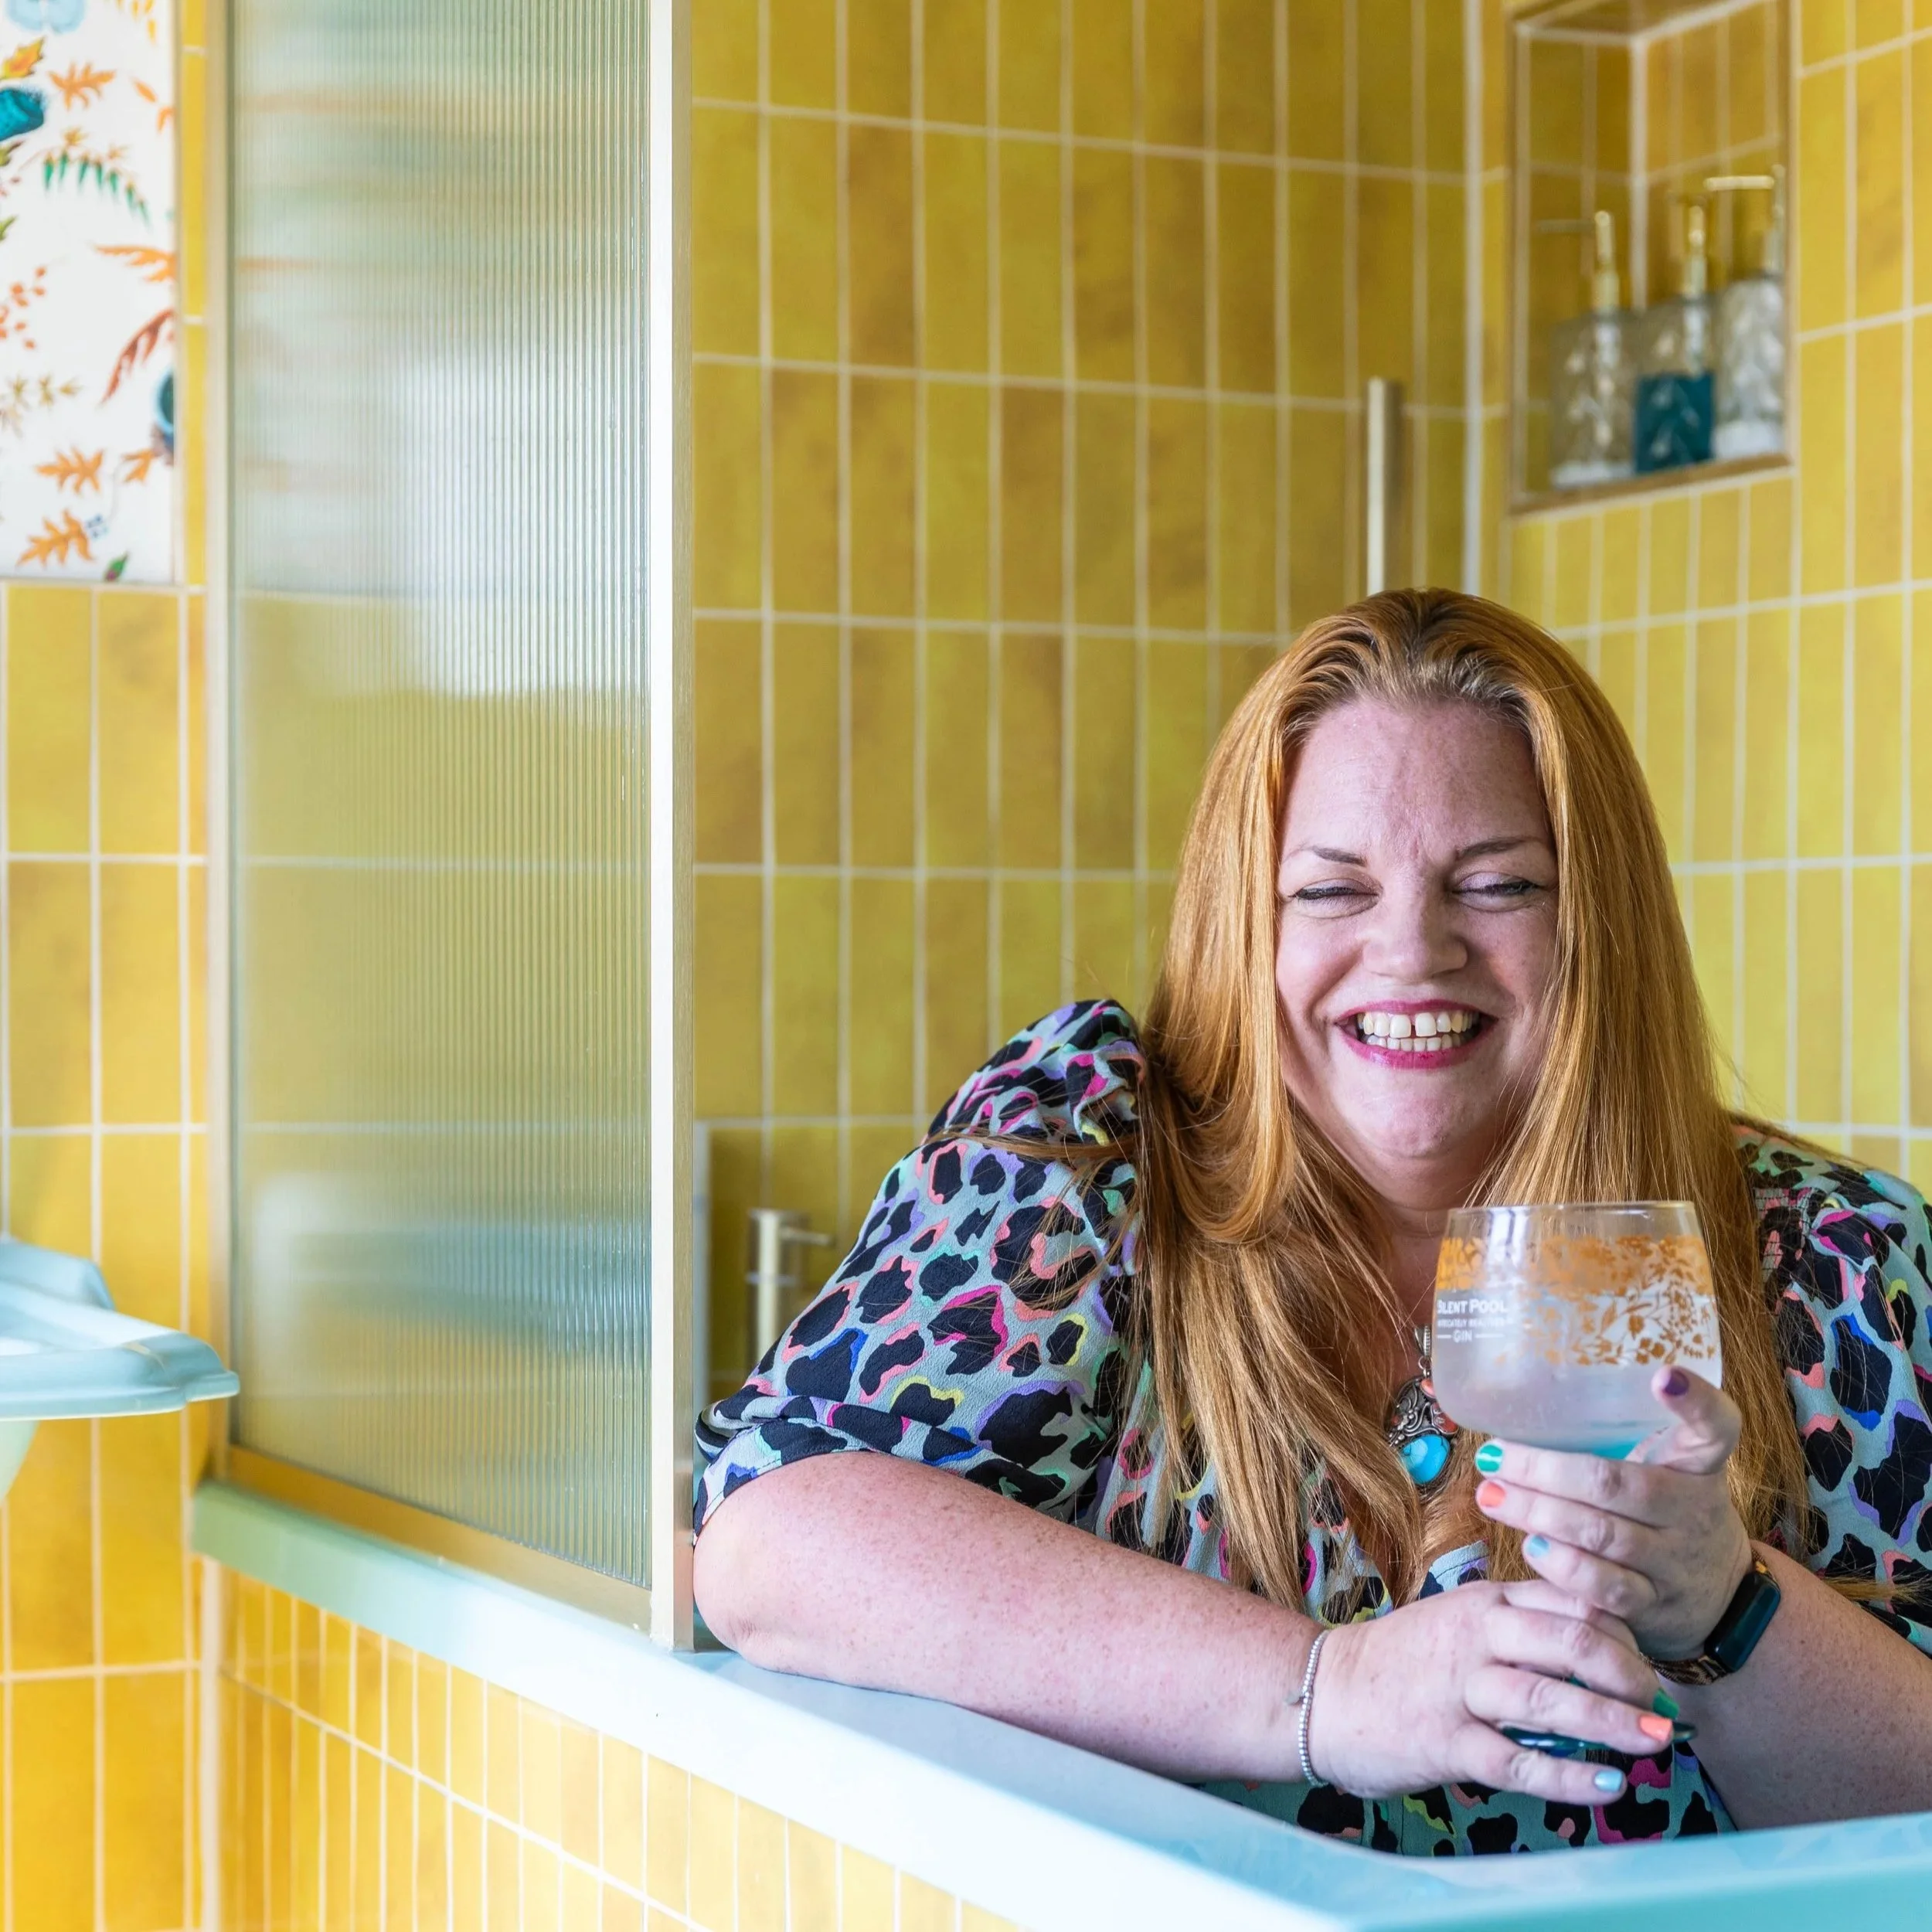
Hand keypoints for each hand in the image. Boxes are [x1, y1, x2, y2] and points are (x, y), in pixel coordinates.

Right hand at [1306, 1578, 1674, 1802]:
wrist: (1323, 1693)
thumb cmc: (1403, 1661)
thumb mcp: (1459, 1622)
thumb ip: (1519, 1629)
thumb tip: (1599, 1651)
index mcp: (1485, 1603)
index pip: (1573, 1601)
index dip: (1626, 1633)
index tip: (1652, 1666)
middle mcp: (1476, 1637)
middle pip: (1572, 1643)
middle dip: (1631, 1676)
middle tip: (1664, 1708)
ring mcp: (1459, 1689)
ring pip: (1550, 1699)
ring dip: (1612, 1723)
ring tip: (1655, 1744)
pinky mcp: (1445, 1742)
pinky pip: (1518, 1762)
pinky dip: (1568, 1776)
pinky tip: (1606, 1786)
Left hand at [1473, 1366, 1754, 1659]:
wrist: (1717, 1596)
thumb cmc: (1666, 1511)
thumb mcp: (1664, 1466)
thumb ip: (1615, 1439)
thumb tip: (1519, 1407)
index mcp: (1699, 1463)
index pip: (1716, 1427)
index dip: (1695, 1401)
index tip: (1662, 1376)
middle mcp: (1694, 1510)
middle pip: (1619, 1485)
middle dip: (1547, 1470)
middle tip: (1494, 1456)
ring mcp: (1677, 1562)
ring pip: (1604, 1536)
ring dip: (1539, 1514)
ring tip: (1493, 1496)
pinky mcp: (1656, 1606)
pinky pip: (1605, 1588)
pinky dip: (1562, 1566)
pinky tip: (1531, 1546)